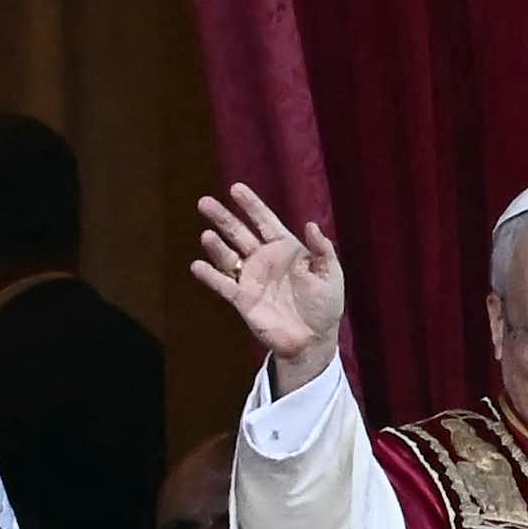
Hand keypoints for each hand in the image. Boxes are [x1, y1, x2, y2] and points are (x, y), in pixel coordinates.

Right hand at [190, 185, 345, 389]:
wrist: (313, 340)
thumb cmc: (325, 305)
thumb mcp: (331, 274)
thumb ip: (322, 250)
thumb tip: (311, 225)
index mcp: (285, 248)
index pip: (264, 221)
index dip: (251, 205)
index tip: (236, 188)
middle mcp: (264, 259)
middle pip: (239, 233)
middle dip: (223, 218)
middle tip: (204, 203)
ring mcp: (251, 279)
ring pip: (228, 256)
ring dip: (216, 246)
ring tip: (207, 236)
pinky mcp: (243, 300)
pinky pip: (223, 285)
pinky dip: (210, 276)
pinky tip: (197, 266)